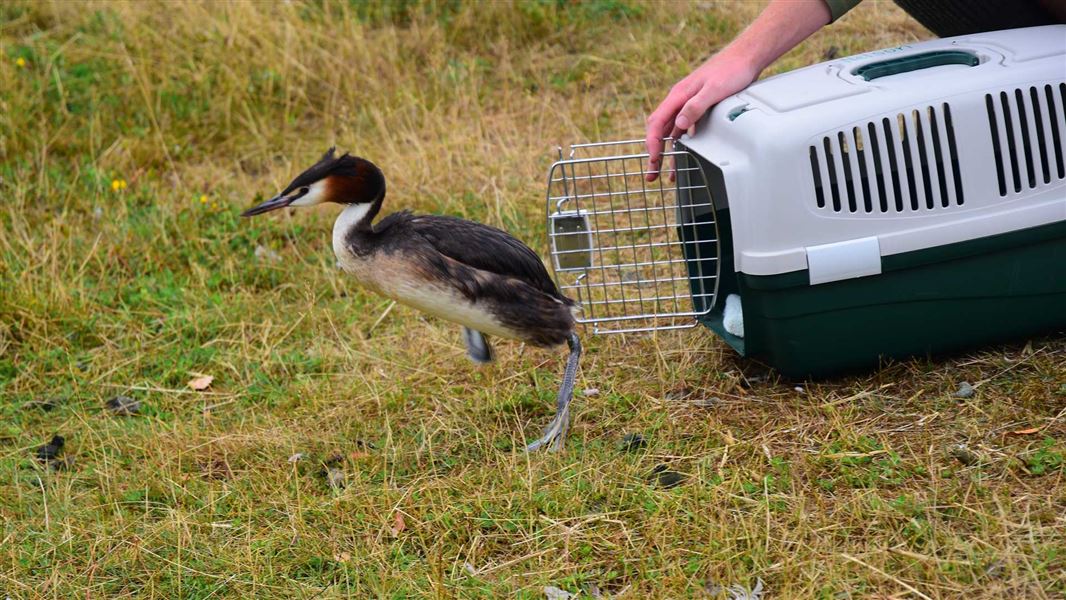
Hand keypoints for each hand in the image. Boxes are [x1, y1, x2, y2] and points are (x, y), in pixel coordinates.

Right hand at [644, 53, 757, 181]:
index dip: (653, 143)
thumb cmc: (731, 69)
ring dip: (667, 151)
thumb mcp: (714, 89)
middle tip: (652, 173)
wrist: (745, 56)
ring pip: (671, 131)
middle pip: (660, 129)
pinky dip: (681, 144)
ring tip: (667, 172)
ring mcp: (688, 103)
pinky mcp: (698, 106)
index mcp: (679, 95)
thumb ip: (695, 106)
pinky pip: (684, 129)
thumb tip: (679, 124)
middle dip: (654, 152)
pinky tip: (683, 154)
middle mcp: (680, 100)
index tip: (654, 160)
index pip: (657, 122)